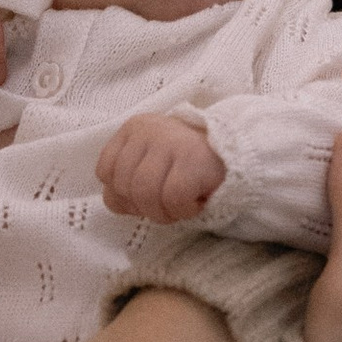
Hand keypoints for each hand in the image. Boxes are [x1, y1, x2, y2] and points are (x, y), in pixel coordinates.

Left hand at [98, 113, 225, 223]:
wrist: (236, 156)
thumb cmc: (188, 166)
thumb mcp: (149, 166)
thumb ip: (124, 182)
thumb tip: (115, 201)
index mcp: (133, 128)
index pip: (105, 171)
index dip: (123, 194)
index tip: (148, 195)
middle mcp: (149, 130)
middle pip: (124, 187)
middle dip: (145, 207)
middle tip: (168, 204)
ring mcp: (171, 141)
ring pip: (145, 194)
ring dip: (164, 213)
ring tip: (181, 206)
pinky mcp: (193, 158)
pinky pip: (173, 198)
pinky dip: (184, 210)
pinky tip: (196, 202)